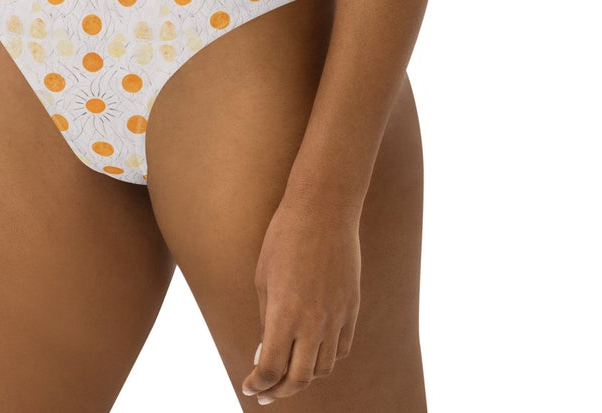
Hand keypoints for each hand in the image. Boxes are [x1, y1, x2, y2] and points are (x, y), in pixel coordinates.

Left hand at [240, 199, 360, 401]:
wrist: (324, 209)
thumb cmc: (284, 238)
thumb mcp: (263, 278)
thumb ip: (266, 320)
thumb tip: (265, 352)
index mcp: (284, 314)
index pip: (271, 369)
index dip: (257, 384)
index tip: (249, 386)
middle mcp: (313, 322)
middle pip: (299, 378)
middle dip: (279, 391)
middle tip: (265, 392)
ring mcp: (337, 316)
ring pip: (323, 368)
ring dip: (304, 375)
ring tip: (289, 371)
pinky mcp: (352, 307)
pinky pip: (341, 348)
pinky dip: (326, 358)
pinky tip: (313, 352)